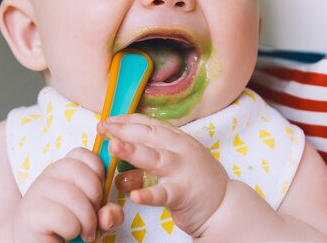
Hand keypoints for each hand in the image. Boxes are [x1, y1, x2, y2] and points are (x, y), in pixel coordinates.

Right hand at [11, 148, 123, 242]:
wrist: (34, 241)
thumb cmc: (68, 225)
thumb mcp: (96, 215)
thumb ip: (109, 212)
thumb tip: (107, 216)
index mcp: (63, 168)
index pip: (84, 154)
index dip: (98, 173)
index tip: (97, 195)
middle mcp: (48, 174)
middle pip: (83, 173)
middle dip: (96, 198)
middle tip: (93, 216)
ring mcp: (37, 192)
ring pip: (74, 197)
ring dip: (87, 220)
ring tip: (84, 232)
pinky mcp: (31, 213)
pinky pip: (63, 217)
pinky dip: (73, 230)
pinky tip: (68, 234)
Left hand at [98, 114, 228, 236]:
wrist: (224, 207)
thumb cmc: (195, 183)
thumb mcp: (173, 163)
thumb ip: (149, 157)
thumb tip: (119, 150)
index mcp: (178, 139)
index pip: (150, 125)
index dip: (127, 120)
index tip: (108, 120)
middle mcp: (180, 150)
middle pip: (149, 135)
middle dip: (124, 130)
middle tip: (102, 127)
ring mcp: (182, 171)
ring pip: (154, 158)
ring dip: (132, 151)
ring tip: (113, 146)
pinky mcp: (183, 194)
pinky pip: (163, 194)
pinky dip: (148, 195)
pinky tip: (134, 196)